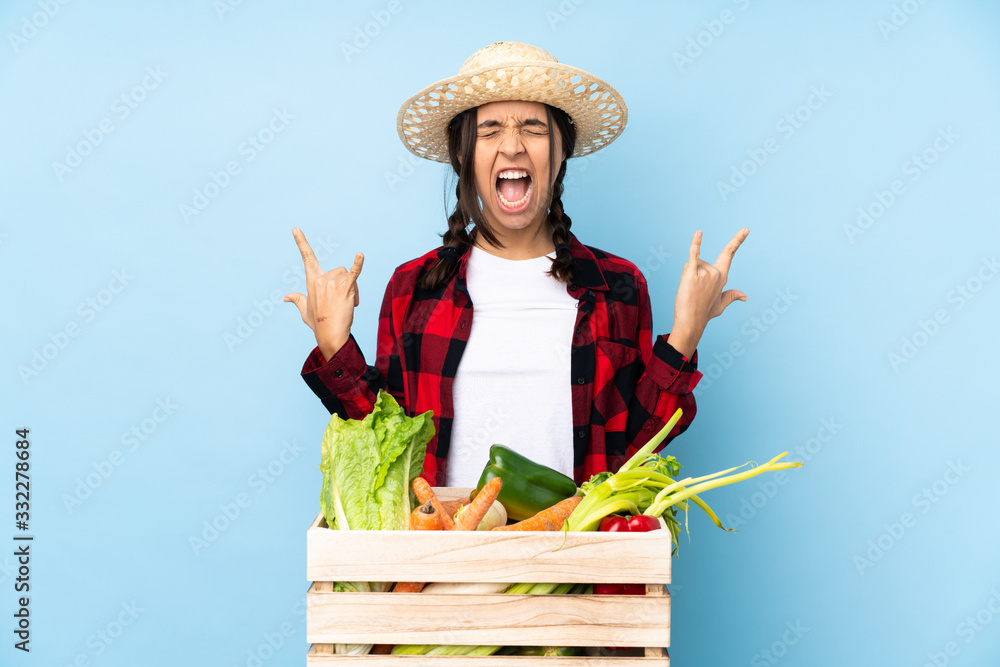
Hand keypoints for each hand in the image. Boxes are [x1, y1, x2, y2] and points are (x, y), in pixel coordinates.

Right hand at [283, 228, 363, 360]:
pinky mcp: (345, 288)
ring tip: (349, 304)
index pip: (307, 258)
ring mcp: (332, 283)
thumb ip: (297, 299)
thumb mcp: (305, 310)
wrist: (330, 334)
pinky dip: (358, 264)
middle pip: (338, 271)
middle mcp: (321, 279)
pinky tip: (360, 255)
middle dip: (344, 285)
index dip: (302, 243)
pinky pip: (353, 273)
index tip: (296, 229)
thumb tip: (286, 297)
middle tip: (344, 303)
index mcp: (312, 282)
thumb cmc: (318, 323)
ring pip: (348, 276)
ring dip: (352, 289)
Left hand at [669, 228, 748, 358]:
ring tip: (689, 291)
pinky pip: (693, 254)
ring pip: (691, 264)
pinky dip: (696, 244)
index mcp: (722, 277)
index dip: (737, 241)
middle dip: (693, 274)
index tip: (746, 229)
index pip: (730, 254)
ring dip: (687, 275)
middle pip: (700, 262)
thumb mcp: (721, 305)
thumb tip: (745, 296)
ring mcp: (705, 273)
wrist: (691, 322)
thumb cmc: (704, 314)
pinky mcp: (693, 273)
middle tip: (694, 293)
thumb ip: (732, 296)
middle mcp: (716, 273)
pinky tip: (699, 233)